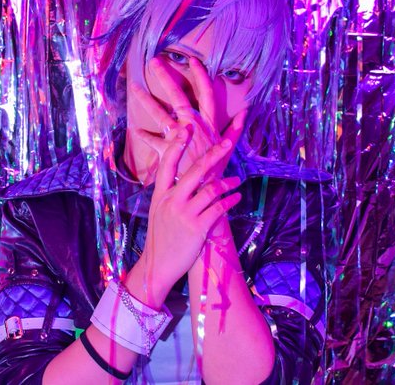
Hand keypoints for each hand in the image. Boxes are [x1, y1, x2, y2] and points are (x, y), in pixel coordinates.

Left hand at [132, 56, 247, 178]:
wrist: (207, 191)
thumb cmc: (216, 168)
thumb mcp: (228, 147)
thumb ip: (235, 129)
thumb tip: (245, 112)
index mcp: (208, 123)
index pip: (206, 94)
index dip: (201, 76)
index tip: (193, 59)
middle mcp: (193, 126)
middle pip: (179, 97)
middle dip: (166, 78)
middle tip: (154, 62)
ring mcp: (180, 138)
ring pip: (161, 114)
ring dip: (146, 101)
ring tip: (134, 88)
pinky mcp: (169, 151)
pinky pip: (153, 141)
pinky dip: (143, 135)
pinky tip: (133, 128)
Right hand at [139, 128, 241, 295]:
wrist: (157, 267)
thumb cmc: (160, 239)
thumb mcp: (157, 213)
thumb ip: (169, 196)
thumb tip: (182, 181)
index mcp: (160, 195)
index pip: (167, 164)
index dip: (177, 144)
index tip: (187, 128)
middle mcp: (171, 201)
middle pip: (194, 170)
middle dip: (212, 155)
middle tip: (226, 144)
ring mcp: (184, 214)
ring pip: (211, 189)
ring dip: (227, 182)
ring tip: (237, 181)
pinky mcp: (197, 228)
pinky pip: (219, 208)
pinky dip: (230, 201)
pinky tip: (236, 198)